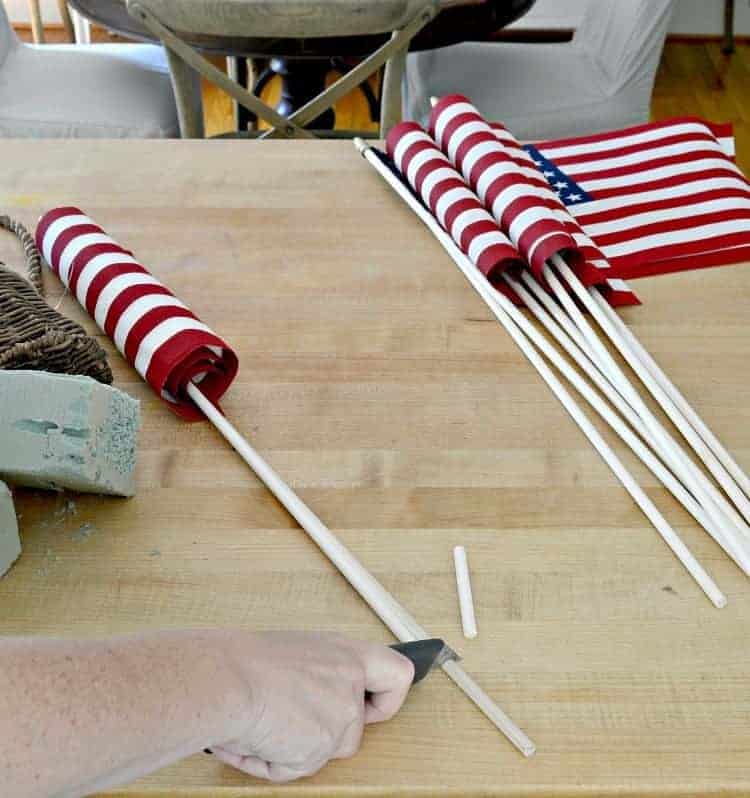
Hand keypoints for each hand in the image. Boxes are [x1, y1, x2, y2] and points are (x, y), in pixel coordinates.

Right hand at [211, 631, 413, 782]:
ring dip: (290, 751)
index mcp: (343, 653)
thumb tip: (306, 700)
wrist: (223, 679)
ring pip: (320, 752)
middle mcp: (349, 681)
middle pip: (357, 729)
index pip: (398, 674)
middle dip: (328, 740)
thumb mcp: (290, 656)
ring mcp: (340, 716)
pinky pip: (294, 768)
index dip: (388, 699)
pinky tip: (251, 740)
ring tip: (258, 726)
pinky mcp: (321, 747)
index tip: (371, 707)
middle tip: (297, 730)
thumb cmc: (242, 662)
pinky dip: (270, 763)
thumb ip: (315, 676)